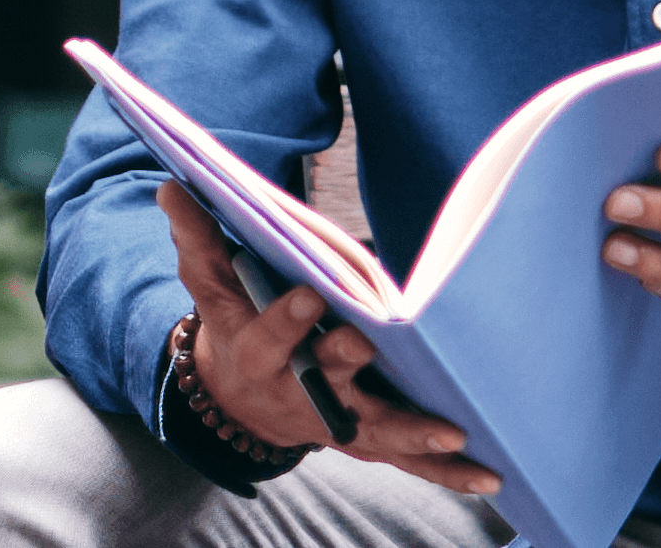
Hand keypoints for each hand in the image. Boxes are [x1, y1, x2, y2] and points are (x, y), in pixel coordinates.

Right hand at [158, 183, 500, 493]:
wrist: (239, 402)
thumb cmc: (232, 325)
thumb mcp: (209, 284)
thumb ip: (199, 238)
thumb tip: (172, 184)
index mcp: (260, 352)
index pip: (271, 333)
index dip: (288, 317)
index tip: (310, 294)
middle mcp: (300, 391)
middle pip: (326, 379)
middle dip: (347, 363)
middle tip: (371, 344)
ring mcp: (335, 421)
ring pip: (376, 430)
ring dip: (415, 434)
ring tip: (456, 431)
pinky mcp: (365, 438)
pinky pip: (406, 459)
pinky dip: (446, 470)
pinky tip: (488, 476)